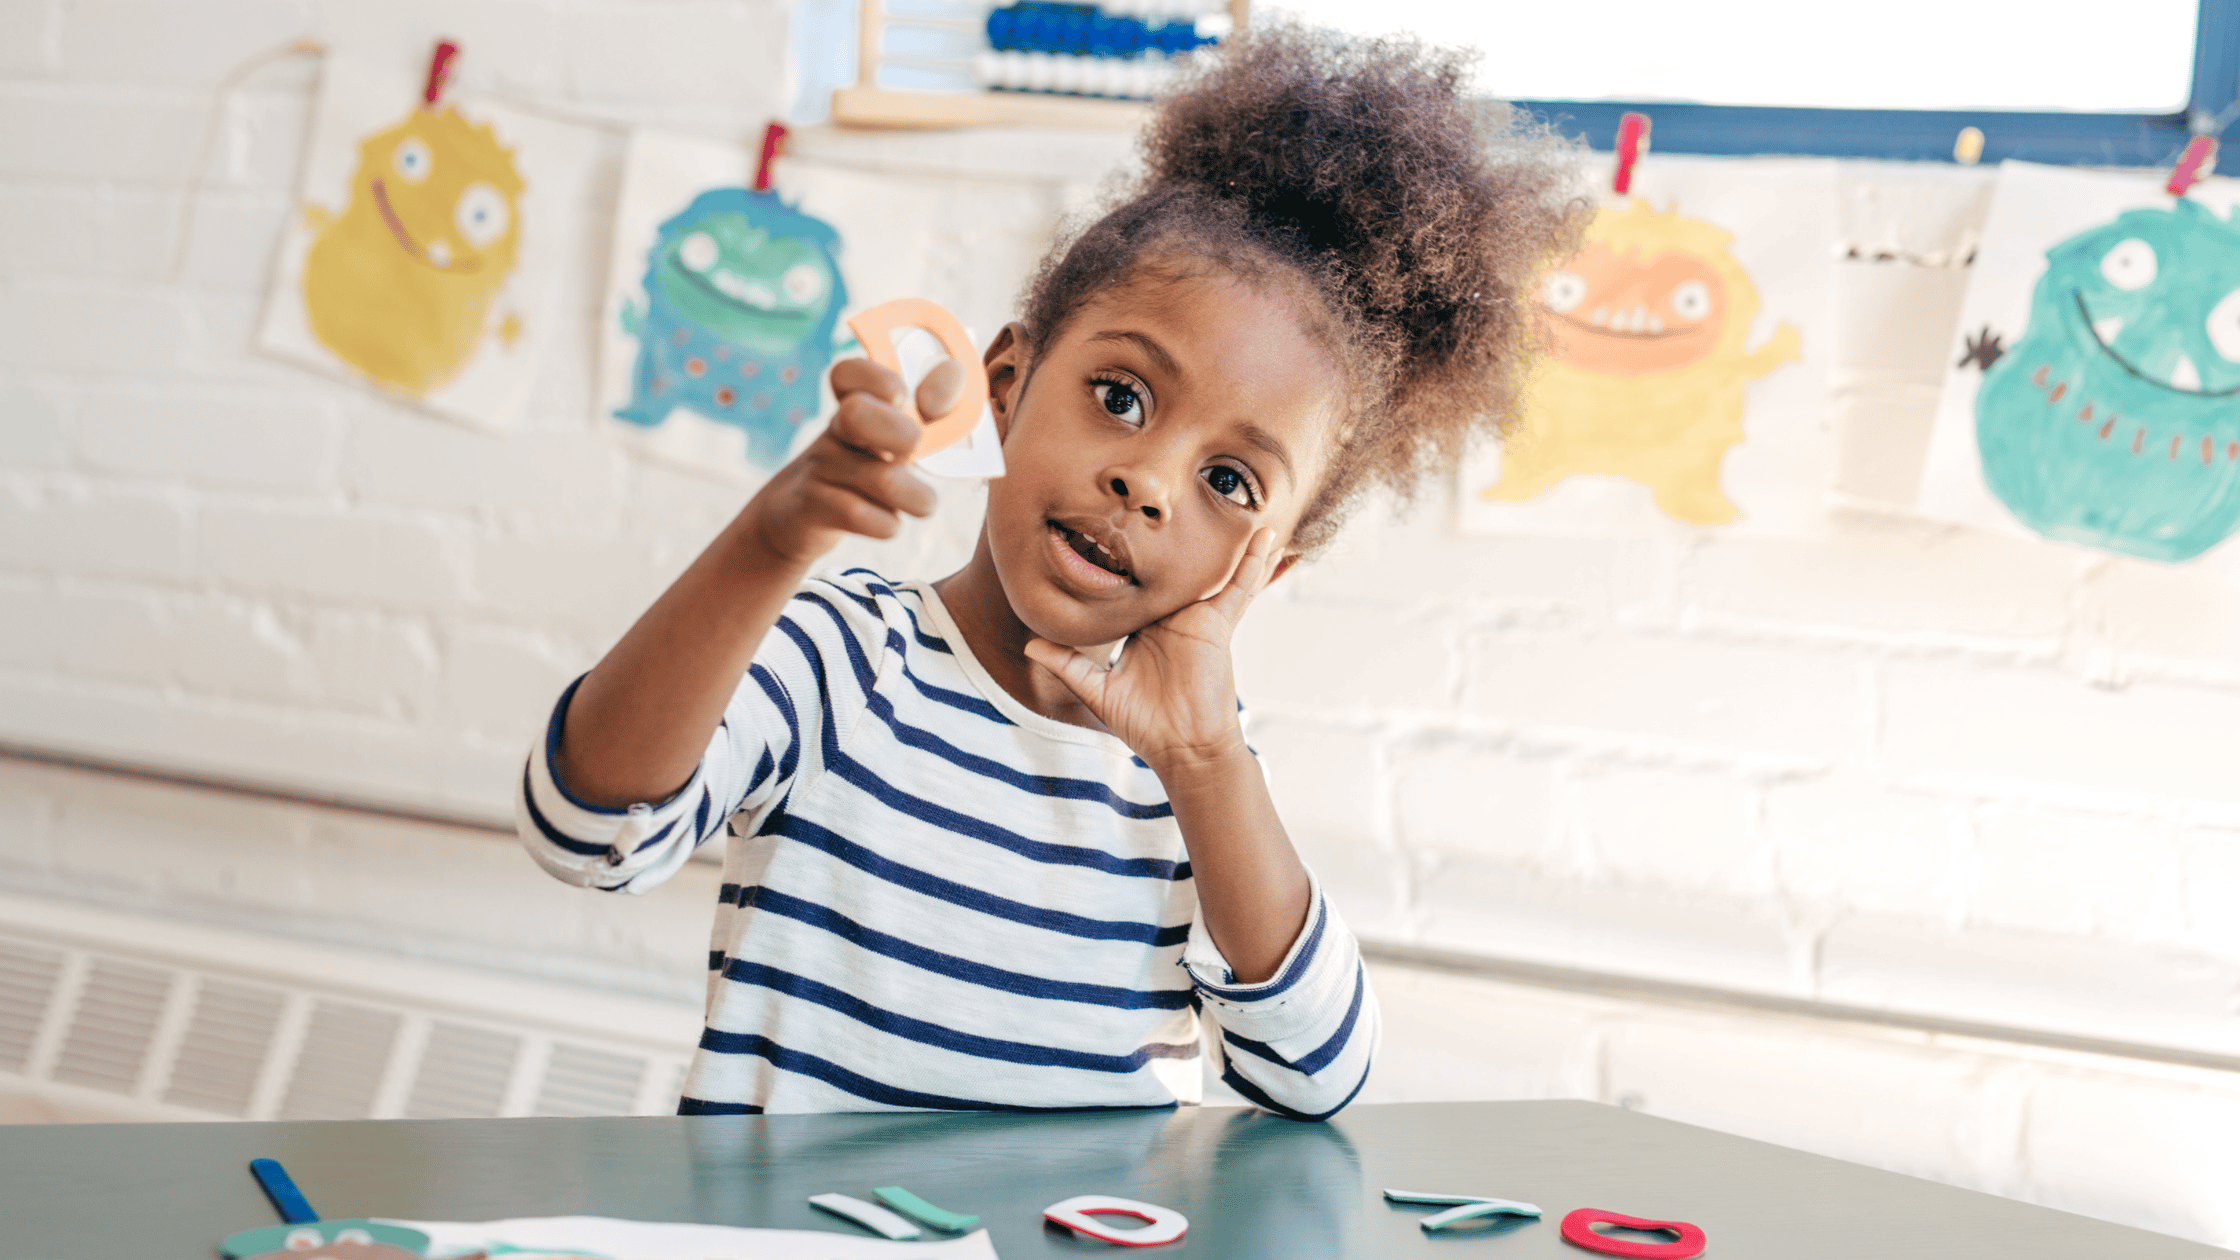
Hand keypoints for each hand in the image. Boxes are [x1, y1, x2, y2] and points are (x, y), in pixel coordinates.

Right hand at [740, 356, 965, 566]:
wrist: (797, 517)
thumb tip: (951, 382)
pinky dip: (887, 525)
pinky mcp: (812, 508)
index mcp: (856, 401)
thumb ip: (928, 414)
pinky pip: (864, 517)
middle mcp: (836, 428)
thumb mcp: (893, 439)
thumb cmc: (864, 471)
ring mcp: (821, 467)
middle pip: (858, 413)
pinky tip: (886, 521)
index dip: (884, 380)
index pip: (850, 371)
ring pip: (882, 479)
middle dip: (902, 435)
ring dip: (916, 497)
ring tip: (921, 502)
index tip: (908, 402)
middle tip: (910, 456)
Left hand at [1024, 527, 1279, 777]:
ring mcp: (1198, 616)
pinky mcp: (1218, 623)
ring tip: (1242, 502)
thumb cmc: (1144, 722)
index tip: (1115, 522)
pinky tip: (1265, 534)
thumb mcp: (1098, 690)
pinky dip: (1253, 562)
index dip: (1128, 555)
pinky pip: (1239, 588)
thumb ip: (1068, 664)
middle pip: (1175, 567)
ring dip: (1227, 538)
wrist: (1181, 747)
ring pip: (1211, 569)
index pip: (1136, 583)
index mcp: (1145, 625)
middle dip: (1179, 534)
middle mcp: (1172, 615)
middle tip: (1176, 491)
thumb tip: (1030, 645)